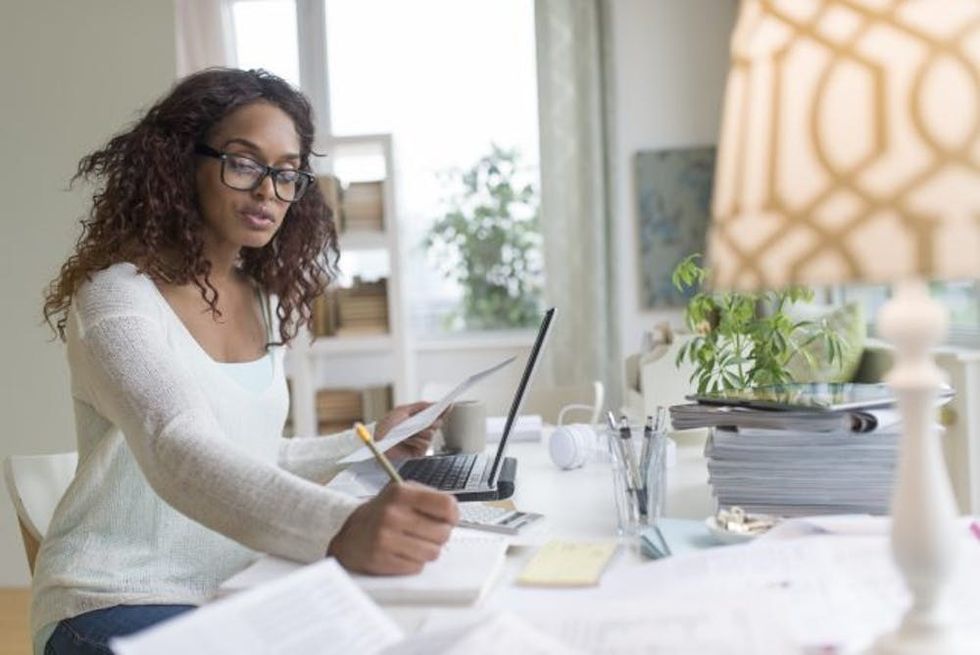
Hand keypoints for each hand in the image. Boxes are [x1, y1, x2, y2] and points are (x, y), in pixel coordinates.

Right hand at [327, 482, 458, 574]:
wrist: (349, 534)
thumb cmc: (382, 513)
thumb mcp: (401, 493)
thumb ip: (429, 498)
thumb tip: (453, 513)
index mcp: (401, 493)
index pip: (446, 505)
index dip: (453, 515)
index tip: (449, 519)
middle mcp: (392, 514)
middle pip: (443, 532)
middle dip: (440, 535)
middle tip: (428, 533)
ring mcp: (386, 538)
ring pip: (432, 553)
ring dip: (427, 550)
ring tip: (414, 543)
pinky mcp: (382, 559)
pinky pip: (417, 567)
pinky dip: (414, 563)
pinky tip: (402, 553)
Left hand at [375, 401, 443, 459]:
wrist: (377, 441)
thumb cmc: (387, 425)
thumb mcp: (402, 410)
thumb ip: (419, 406)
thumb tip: (434, 404)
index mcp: (420, 419)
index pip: (436, 414)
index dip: (444, 410)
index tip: (450, 404)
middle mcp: (423, 430)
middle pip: (437, 424)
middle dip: (431, 421)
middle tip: (423, 421)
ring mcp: (422, 441)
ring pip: (431, 434)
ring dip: (419, 432)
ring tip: (406, 433)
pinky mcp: (419, 452)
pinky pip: (425, 445)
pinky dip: (416, 441)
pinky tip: (406, 440)